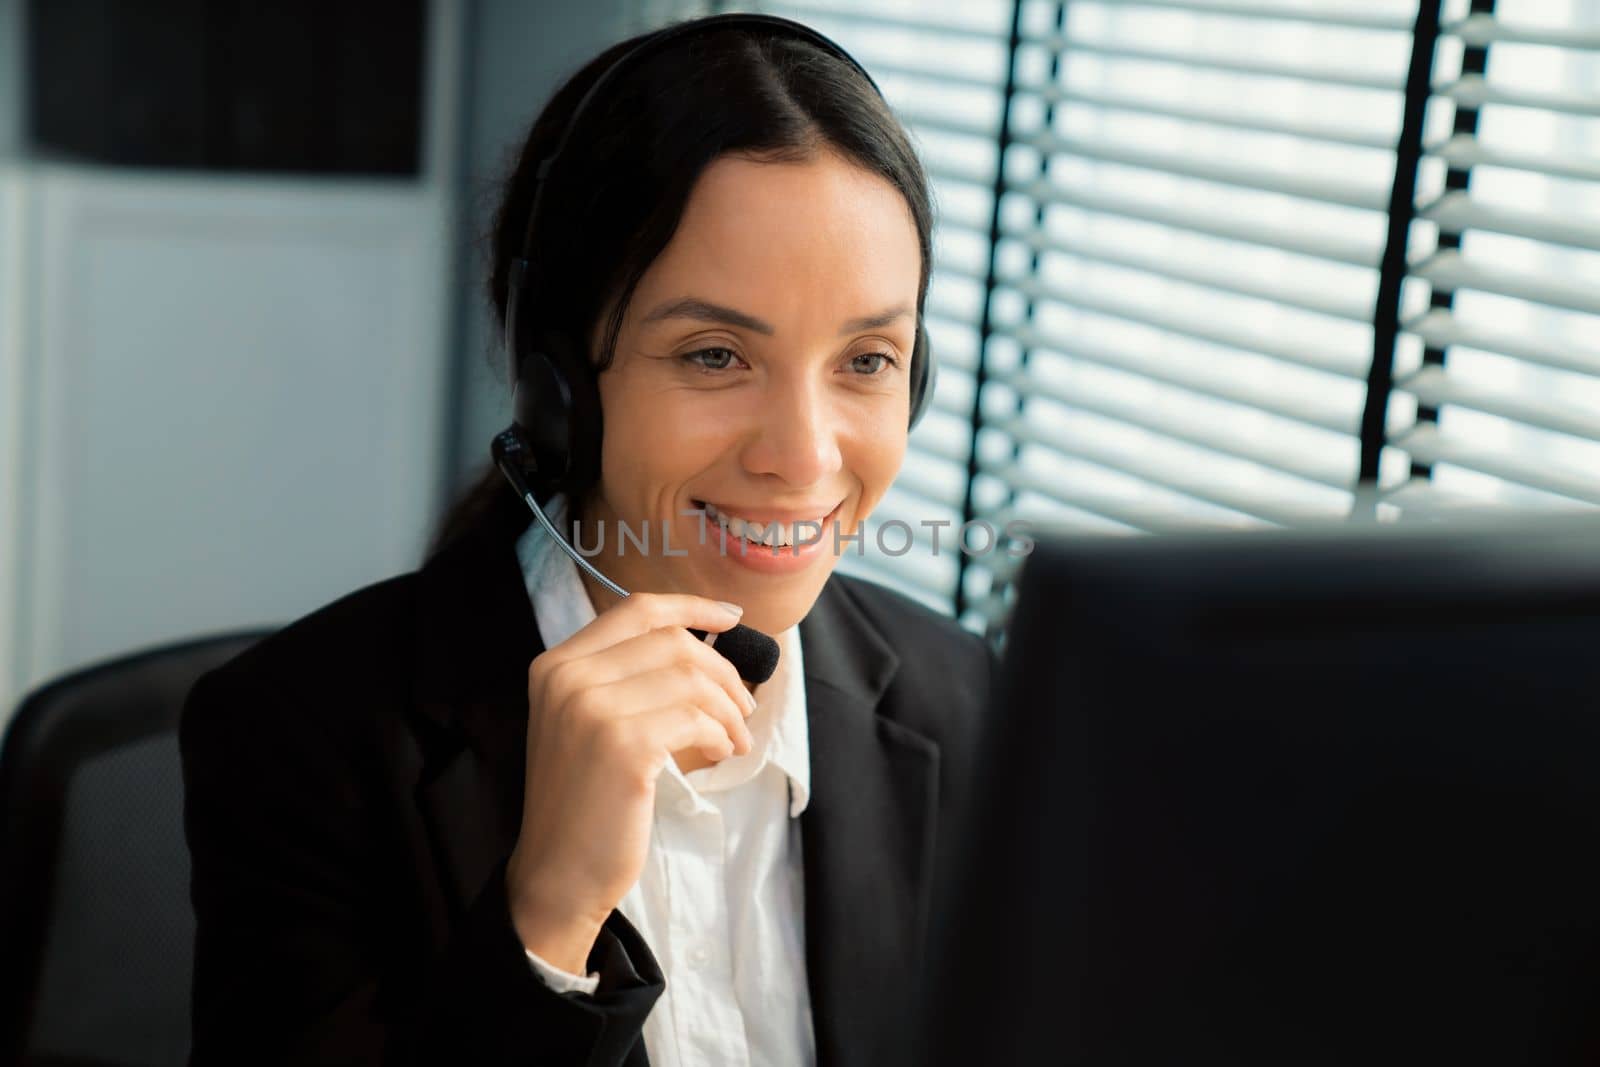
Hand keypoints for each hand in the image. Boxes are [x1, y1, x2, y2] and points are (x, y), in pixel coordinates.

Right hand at [505, 593, 756, 972]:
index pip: (636, 610)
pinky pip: (696, 719)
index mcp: (556, 665)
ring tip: (734, 739)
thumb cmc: (586, 802)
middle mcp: (568, 678)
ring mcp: (591, 710)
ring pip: (691, 678)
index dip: (692, 607)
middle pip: (674, 642)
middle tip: (743, 708)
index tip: (732, 620)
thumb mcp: (587, 725)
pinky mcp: (622, 746)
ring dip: (729, 708)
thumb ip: (628, 681)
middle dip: (723, 671)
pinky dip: (720, 734)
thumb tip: (710, 647)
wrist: (558, 873)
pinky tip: (719, 754)